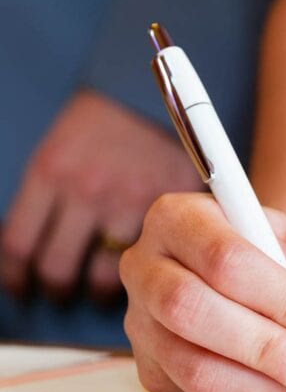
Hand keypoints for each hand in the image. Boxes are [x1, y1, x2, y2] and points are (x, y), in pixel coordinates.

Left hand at [0, 89, 199, 302]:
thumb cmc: (103, 125)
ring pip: (102, 277)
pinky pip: (146, 261)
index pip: (16, 245)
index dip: (14, 277)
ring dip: (98, 292)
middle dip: (56, 290)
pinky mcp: (165, 210)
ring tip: (101, 292)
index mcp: (49, 173)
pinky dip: (141, 273)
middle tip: (61, 294)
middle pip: (55, 268)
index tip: (20, 287)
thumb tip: (35, 248)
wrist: (155, 97)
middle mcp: (85, 192)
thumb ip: (49, 198)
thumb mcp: (60, 151)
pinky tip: (141, 273)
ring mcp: (126, 204)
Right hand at [120, 192, 285, 391]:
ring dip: (265, 386)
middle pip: (193, 311)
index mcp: (181, 217)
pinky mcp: (154, 370)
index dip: (282, 301)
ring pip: (192, 365)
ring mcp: (143, 324)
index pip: (225, 259)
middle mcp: (147, 268)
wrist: (280, 277)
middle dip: (269, 349)